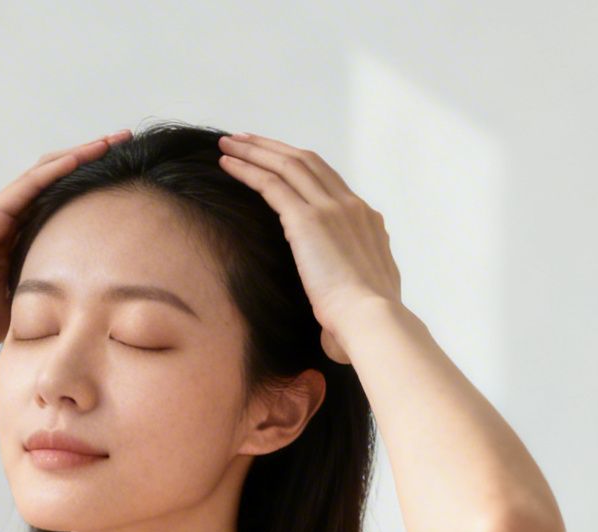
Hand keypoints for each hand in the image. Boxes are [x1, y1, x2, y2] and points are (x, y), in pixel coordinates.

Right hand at [0, 130, 132, 357]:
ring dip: (83, 154)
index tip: (127, 182)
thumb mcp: (21, 309)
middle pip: (59, 180)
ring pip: (48, 172)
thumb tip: (85, 310)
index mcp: (17, 242)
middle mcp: (9, 220)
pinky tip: (85, 155)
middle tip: (128, 147)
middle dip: (94, 161)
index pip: (62, 206)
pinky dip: (58, 168)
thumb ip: (46, 299)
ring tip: (116, 140)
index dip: (93, 190)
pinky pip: (30, 184)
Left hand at [215, 133, 401, 364]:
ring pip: (288, 165)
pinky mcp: (308, 220)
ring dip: (256, 151)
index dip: (300, 166)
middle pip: (307, 162)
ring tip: (228, 143)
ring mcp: (331, 209)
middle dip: (274, 148)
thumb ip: (348, 295)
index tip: (278, 160)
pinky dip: (247, 169)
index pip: (329, 181)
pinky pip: (272, 183)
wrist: (371, 322)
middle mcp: (351, 207)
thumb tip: (335, 321)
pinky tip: (226, 163)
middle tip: (246, 139)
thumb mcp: (362, 299)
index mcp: (367, 222)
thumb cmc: (364, 326)